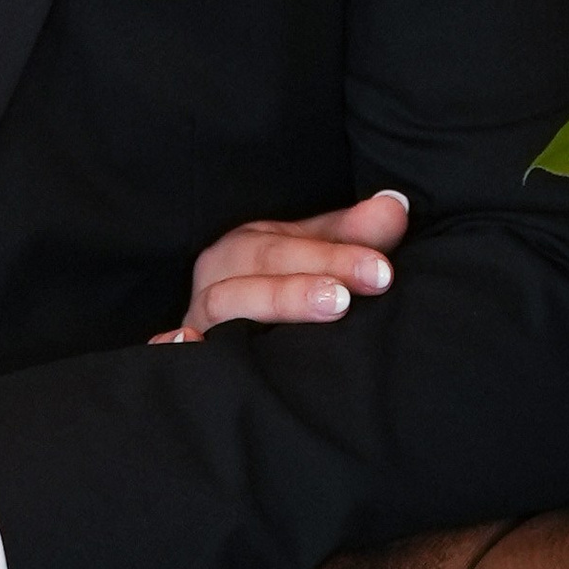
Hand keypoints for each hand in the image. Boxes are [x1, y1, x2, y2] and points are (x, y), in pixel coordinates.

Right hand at [153, 188, 407, 340]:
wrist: (247, 332)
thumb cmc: (290, 287)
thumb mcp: (324, 257)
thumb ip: (359, 236)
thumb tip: (395, 206)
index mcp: (246, 248)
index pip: (287, 246)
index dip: (335, 255)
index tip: (381, 272)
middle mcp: (216, 277)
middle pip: (251, 274)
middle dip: (301, 285)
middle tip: (346, 298)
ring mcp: (198, 320)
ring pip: (220, 307)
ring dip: (267, 306)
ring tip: (320, 311)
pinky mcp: (187, 361)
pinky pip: (172, 354)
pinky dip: (175, 349)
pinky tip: (188, 344)